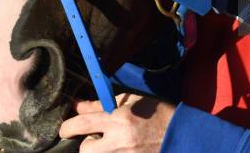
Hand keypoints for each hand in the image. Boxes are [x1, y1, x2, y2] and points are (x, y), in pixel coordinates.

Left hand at [59, 94, 175, 152]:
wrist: (183, 133)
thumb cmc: (157, 112)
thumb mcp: (130, 101)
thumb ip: (101, 105)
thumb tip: (78, 106)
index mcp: (119, 119)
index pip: (82, 124)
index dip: (67, 127)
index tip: (65, 128)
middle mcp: (120, 141)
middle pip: (85, 150)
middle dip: (86, 144)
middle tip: (96, 138)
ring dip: (99, 151)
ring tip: (111, 144)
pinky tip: (122, 149)